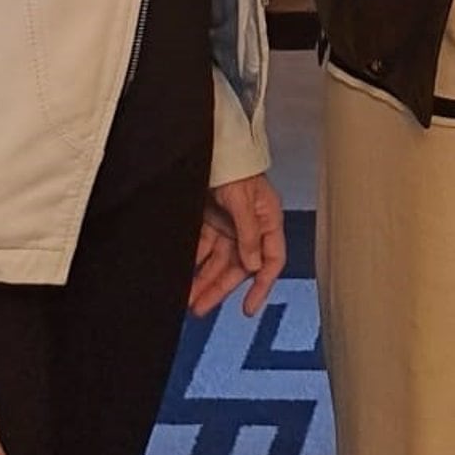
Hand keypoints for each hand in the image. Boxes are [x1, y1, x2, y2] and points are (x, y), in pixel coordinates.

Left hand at [190, 170, 286, 317]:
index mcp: (267, 221)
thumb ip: (249, 233)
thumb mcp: (243, 199)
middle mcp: (251, 227)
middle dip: (219, 288)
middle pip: (239, 266)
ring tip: (187, 299)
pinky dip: (195, 262)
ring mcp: (230, 225)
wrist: (215, 146)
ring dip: (204, 280)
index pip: (271, 260)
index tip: (248, 308)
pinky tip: (183, 275)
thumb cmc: (236, 168)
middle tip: (200, 308)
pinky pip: (204, 249)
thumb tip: (254, 267)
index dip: (262, 286)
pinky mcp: (212, 222)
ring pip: (218, 261)